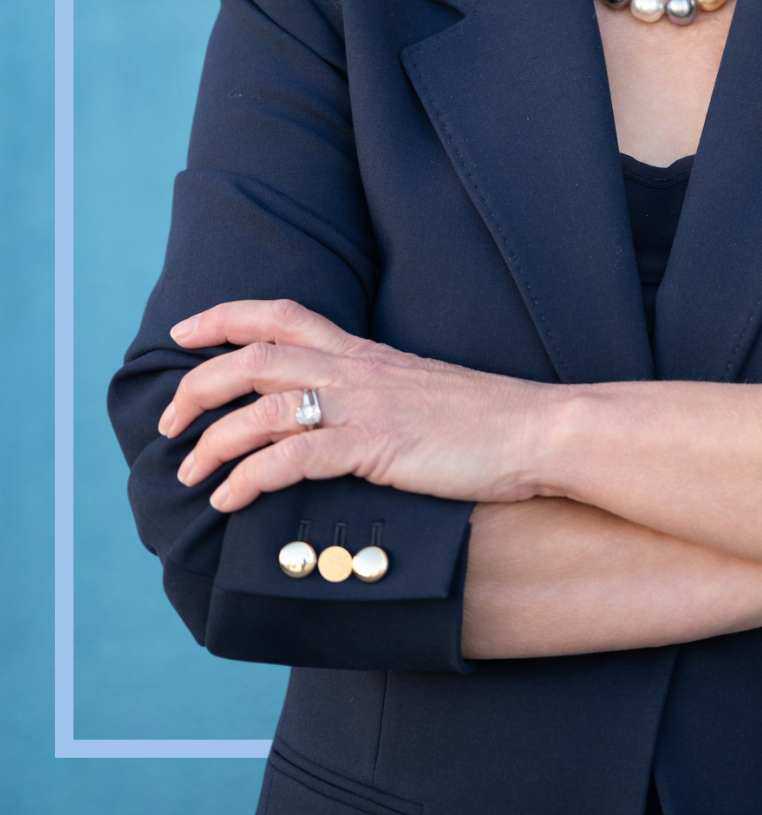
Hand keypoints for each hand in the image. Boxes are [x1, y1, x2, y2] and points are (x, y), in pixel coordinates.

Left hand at [158, 299, 556, 512]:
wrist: (537, 429)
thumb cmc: (487, 420)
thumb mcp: (420, 391)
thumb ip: (376, 393)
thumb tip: (339, 415)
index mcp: (364, 351)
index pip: (281, 313)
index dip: (224, 317)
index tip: (185, 332)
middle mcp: (356, 368)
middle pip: (254, 356)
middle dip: (198, 384)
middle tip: (169, 422)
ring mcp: (364, 405)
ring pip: (262, 407)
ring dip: (211, 441)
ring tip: (190, 474)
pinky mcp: (374, 446)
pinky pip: (291, 458)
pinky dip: (248, 479)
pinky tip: (230, 502)